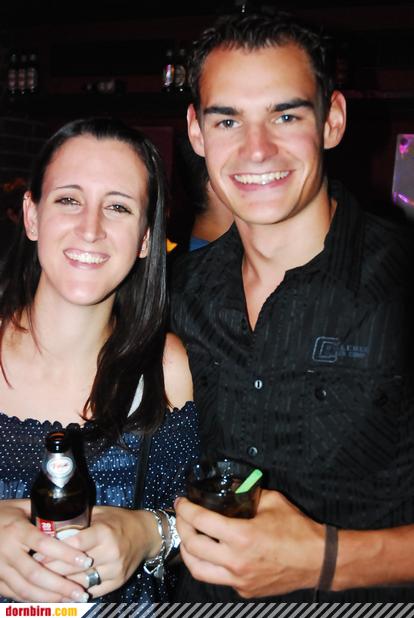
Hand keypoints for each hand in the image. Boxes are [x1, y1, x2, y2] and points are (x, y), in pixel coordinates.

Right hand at [0, 499, 91, 601]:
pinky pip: (16, 594)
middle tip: (82, 592)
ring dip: (50, 598)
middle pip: (36, 574)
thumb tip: (71, 515)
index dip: (66, 554)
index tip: (86, 560)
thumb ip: (43, 513)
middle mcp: (7, 551)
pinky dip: (34, 601)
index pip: (44, 544)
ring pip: (25, 589)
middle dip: (61, 586)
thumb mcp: (21, 506)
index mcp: (17, 530)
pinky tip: (52, 603)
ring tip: (72, 600)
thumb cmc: (2, 513)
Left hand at [44, 506, 160, 597]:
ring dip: (60, 583)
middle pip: (74, 566)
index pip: (75, 544)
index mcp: (105, 532)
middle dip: (51, 569)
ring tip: (43, 582)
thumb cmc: (119, 521)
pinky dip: (75, 591)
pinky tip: (62, 591)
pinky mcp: (117, 582)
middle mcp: (111, 552)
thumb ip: (79, 520)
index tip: (37, 554)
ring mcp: (114, 569)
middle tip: (33, 569)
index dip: (54, 551)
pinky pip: (92, 590)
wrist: (146, 534)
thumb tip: (51, 525)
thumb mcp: (100, 514)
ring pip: (80, 581)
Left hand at [176, 489, 324, 597]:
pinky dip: (209, 564)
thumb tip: (233, 487)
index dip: (186, 509)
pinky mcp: (245, 591)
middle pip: (192, 546)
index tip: (181, 501)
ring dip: (188, 552)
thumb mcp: (272, 501)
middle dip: (181, 527)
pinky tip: (212, 552)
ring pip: (198, 570)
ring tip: (188, 537)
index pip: (201, 522)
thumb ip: (249, 493)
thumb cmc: (298, 530)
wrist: (318, 560)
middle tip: (182, 515)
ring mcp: (239, 580)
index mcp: (242, 536)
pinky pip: (218, 578)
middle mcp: (236, 561)